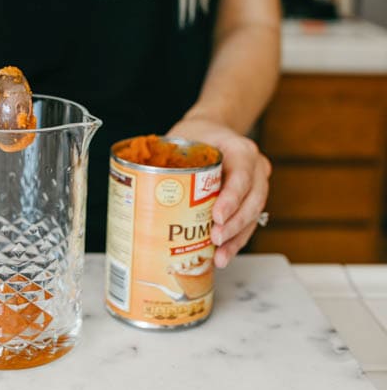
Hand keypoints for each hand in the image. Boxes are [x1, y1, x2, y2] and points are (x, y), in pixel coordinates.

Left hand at [166, 115, 270, 267]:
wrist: (213, 132)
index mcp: (240, 149)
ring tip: (220, 256)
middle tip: (215, 238)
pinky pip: (248, 223)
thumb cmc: (198, 136)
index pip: (241, 175)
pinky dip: (236, 240)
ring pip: (254, 215)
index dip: (231, 198)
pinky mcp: (251, 201)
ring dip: (237, 238)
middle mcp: (255, 167)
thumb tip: (132, 179)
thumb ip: (166, 156)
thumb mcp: (184, 136)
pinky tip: (223, 255)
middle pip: (252, 200)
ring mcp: (257, 185)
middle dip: (234, 224)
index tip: (217, 216)